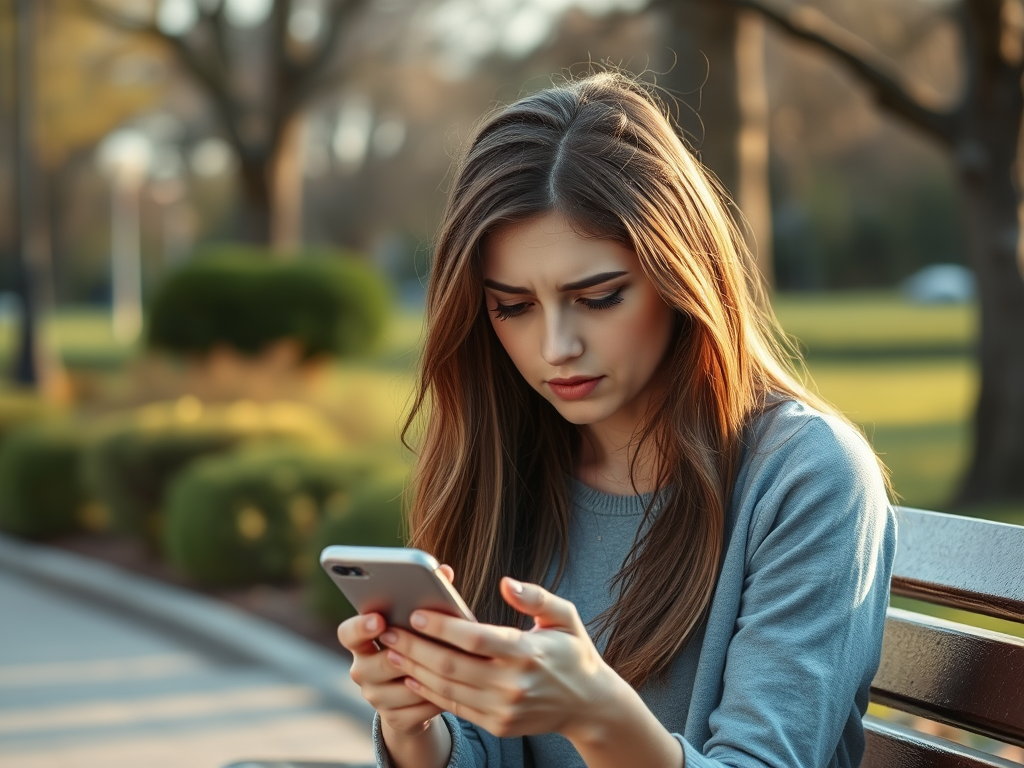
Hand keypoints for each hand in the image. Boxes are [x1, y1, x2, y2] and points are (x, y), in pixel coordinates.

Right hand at [336, 565, 455, 735]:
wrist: (415, 695)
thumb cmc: (420, 645)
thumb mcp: (418, 624)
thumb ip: (427, 597)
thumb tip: (445, 571)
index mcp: (362, 642)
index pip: (347, 633)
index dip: (360, 626)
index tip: (379, 619)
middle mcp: (361, 670)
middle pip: (376, 664)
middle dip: (403, 654)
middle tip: (423, 644)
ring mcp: (375, 696)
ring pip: (401, 687)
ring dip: (426, 676)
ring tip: (450, 665)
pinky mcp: (394, 719)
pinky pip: (417, 709)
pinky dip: (436, 698)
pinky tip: (454, 688)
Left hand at [377, 577, 616, 741]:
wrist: (591, 706)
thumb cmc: (573, 652)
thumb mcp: (565, 616)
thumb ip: (536, 597)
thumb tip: (505, 583)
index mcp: (527, 652)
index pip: (473, 638)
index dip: (440, 626)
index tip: (414, 612)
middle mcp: (513, 683)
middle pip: (450, 665)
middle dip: (413, 646)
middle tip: (387, 630)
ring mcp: (504, 709)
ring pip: (447, 688)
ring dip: (414, 669)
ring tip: (392, 650)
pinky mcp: (499, 725)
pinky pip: (456, 707)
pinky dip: (430, 692)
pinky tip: (413, 675)